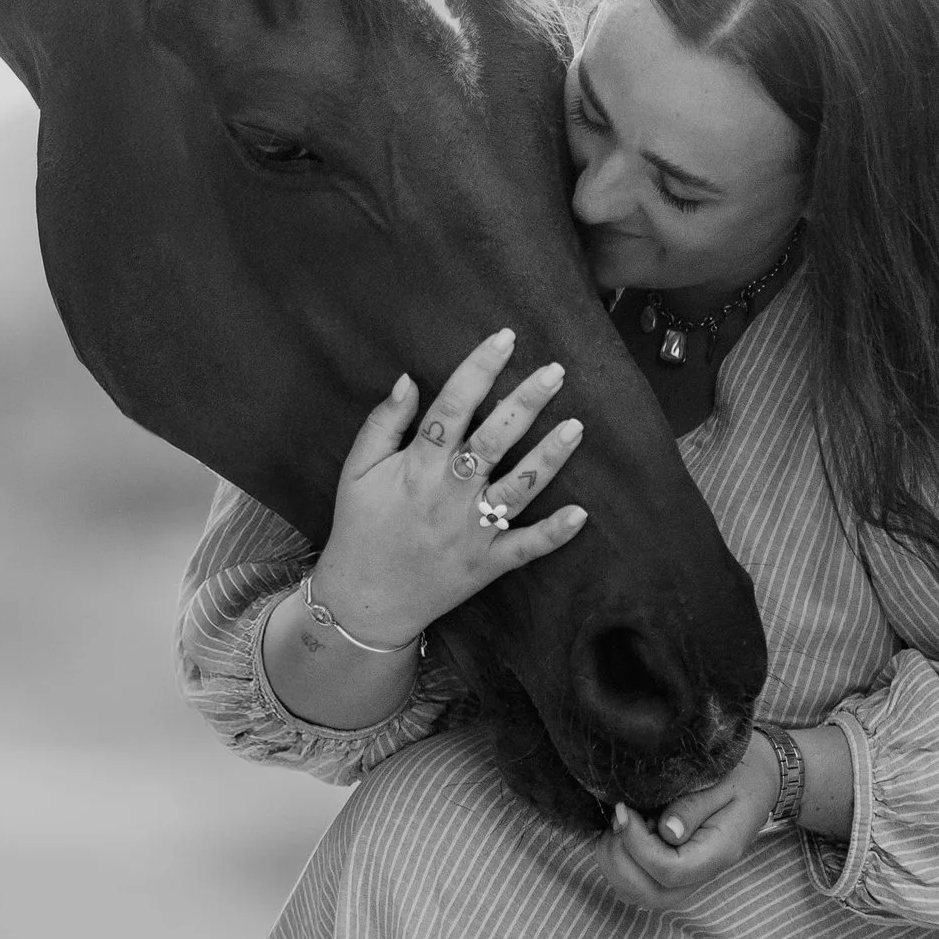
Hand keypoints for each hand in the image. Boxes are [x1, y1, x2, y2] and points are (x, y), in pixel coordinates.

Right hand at [312, 330, 587, 646]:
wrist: (363, 599)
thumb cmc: (360, 526)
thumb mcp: (356, 471)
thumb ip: (382, 424)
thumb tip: (409, 378)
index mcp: (417, 466)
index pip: (452, 407)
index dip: (479, 369)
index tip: (505, 338)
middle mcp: (450, 494)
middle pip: (494, 439)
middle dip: (526, 402)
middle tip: (556, 371)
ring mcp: (472, 530)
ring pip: (518, 488)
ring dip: (550, 458)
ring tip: (577, 426)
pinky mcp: (487, 563)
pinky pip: (525, 548)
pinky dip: (554, 534)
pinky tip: (582, 513)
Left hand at [598, 736, 778, 912]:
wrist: (760, 781)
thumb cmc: (742, 777)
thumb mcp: (723, 782)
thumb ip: (694, 806)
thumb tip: (666, 831)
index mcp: (718, 853)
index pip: (668, 870)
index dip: (637, 844)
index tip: (625, 808)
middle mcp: (702, 875)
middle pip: (649, 893)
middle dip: (621, 857)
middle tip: (620, 816)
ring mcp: (686, 878)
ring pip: (636, 894)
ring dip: (615, 862)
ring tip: (620, 823)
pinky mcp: (671, 872)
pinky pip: (635, 884)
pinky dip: (616, 863)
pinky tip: (622, 832)